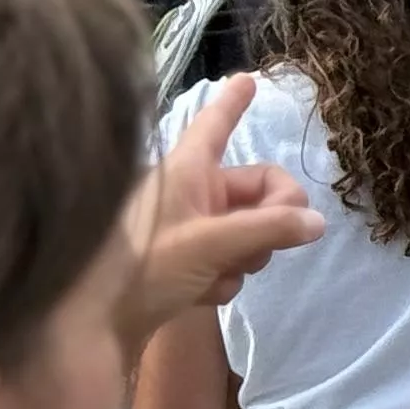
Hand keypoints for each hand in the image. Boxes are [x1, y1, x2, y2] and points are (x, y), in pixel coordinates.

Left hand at [122, 76, 326, 346]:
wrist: (91, 330)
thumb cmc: (141, 268)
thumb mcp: (210, 244)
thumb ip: (268, 229)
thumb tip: (318, 222)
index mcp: (186, 170)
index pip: (215, 123)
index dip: (233, 102)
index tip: (248, 77)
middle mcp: (189, 192)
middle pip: (255, 189)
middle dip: (270, 220)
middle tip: (269, 247)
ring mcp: (188, 228)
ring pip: (247, 230)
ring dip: (246, 256)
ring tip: (221, 275)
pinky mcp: (184, 262)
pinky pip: (228, 260)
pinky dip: (223, 278)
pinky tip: (201, 295)